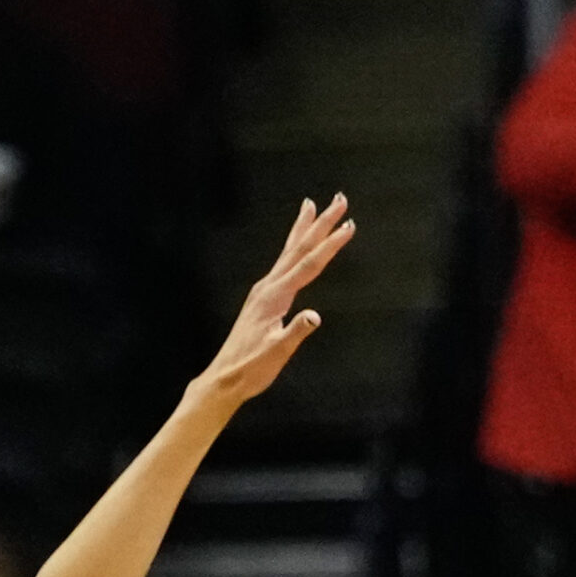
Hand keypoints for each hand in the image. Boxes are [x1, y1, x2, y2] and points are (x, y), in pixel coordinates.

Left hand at [190, 195, 354, 405]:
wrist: (226, 377)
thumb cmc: (252, 368)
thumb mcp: (276, 353)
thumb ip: (296, 332)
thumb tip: (314, 316)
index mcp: (274, 296)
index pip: (309, 265)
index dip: (330, 245)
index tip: (349, 226)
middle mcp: (268, 286)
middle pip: (299, 248)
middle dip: (321, 223)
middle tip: (340, 199)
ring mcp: (264, 290)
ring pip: (289, 251)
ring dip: (303, 228)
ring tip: (312, 204)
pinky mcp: (263, 297)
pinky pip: (282, 263)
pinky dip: (292, 248)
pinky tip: (295, 245)